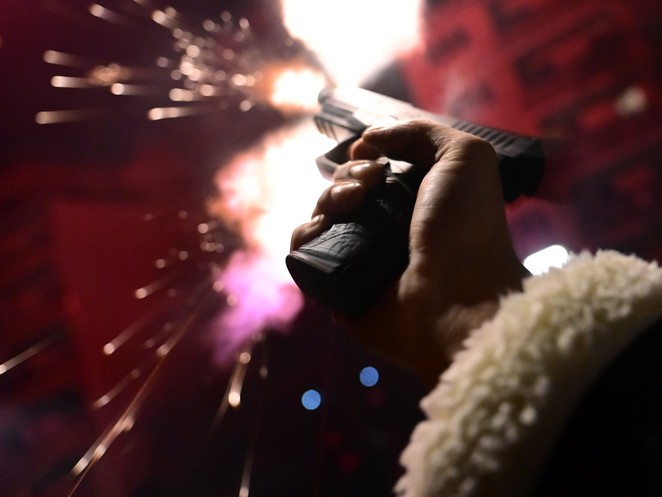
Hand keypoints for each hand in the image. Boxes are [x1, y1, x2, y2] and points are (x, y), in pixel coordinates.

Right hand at [291, 121, 528, 384]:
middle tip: (371, 184)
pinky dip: (305, 234)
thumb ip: (420, 132)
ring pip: (321, 215)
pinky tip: (322, 229)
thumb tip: (369, 137)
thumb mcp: (466, 157)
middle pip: (344, 188)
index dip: (364, 155)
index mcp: (415, 201)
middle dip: (349, 175)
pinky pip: (305, 252)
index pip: (373, 170)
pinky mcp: (337, 285)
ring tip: (351, 204)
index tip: (372, 154)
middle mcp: (386, 228)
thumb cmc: (467, 228)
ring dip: (327, 199)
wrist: (457, 298)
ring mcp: (360, 257)